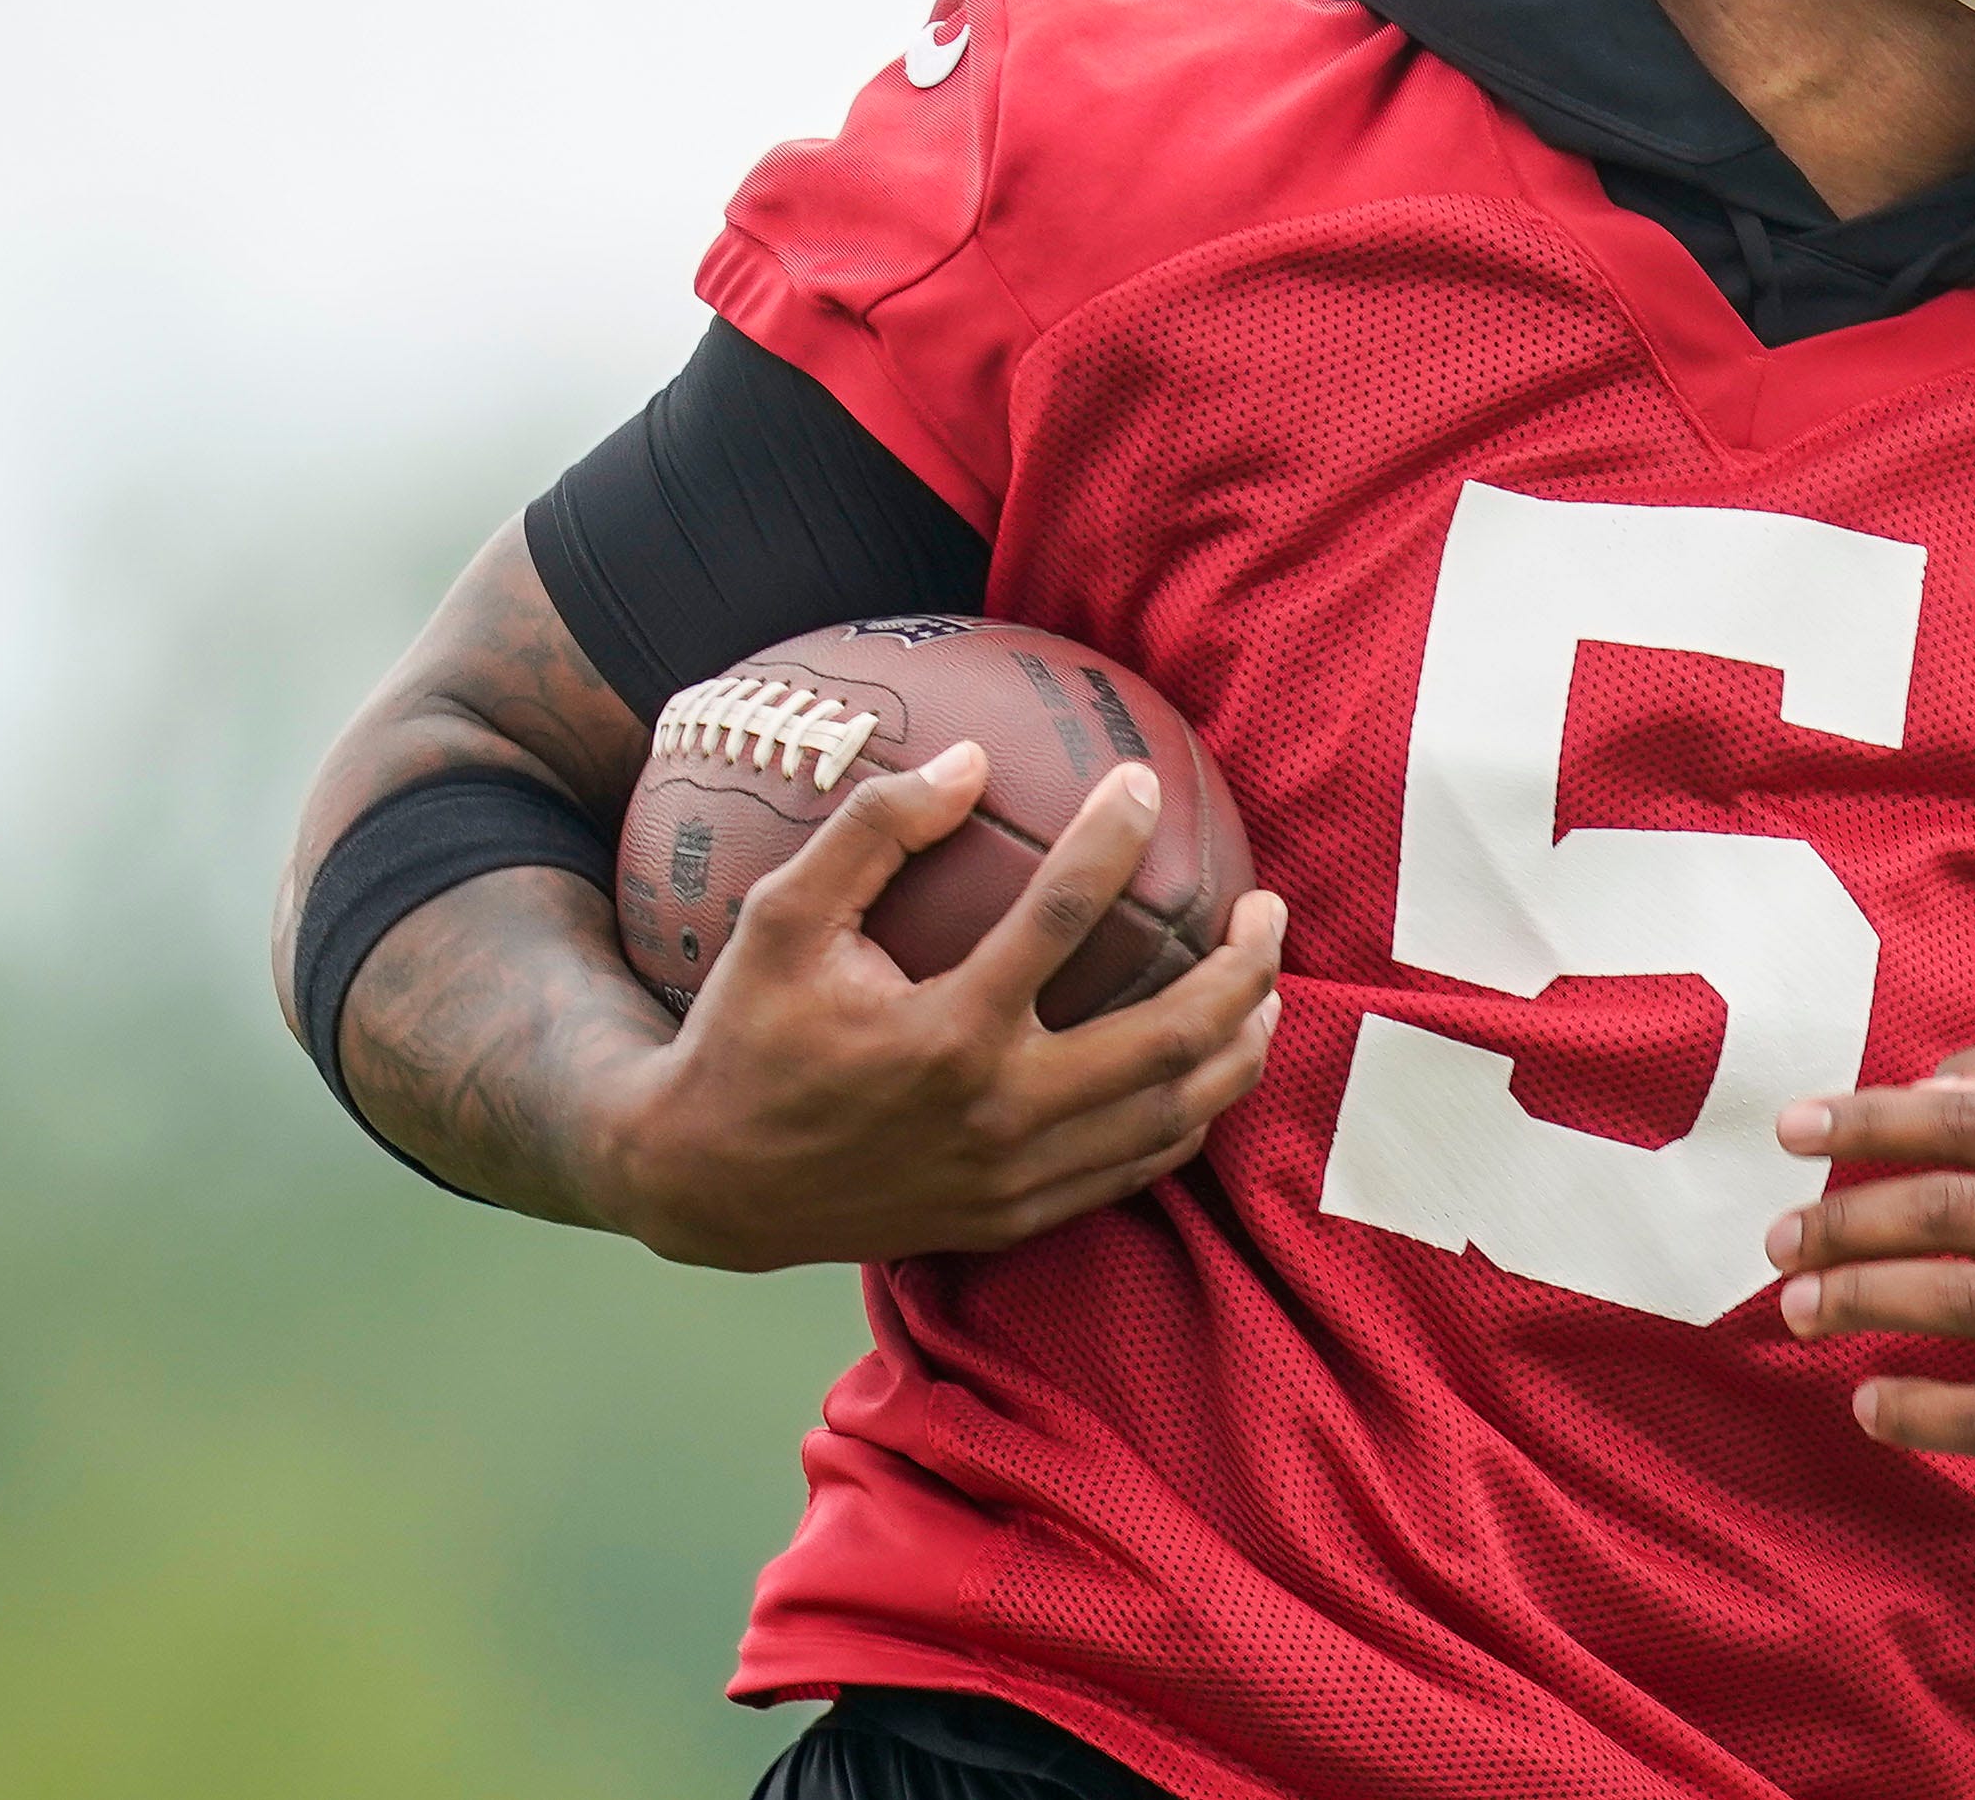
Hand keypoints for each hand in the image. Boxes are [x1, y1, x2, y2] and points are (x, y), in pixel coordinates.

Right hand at [596, 741, 1286, 1270]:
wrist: (706, 1183)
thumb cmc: (745, 1033)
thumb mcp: (782, 919)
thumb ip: (872, 832)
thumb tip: (972, 759)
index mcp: (946, 1030)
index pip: (1066, 916)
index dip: (1114, 837)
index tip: (1142, 782)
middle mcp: (997, 1110)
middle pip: (1171, 1036)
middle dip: (1244, 966)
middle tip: (1268, 906)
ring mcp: (1015, 1174)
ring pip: (1176, 1112)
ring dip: (1240, 1044)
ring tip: (1266, 984)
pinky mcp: (1016, 1214)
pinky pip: (1136, 1167)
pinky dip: (1189, 1113)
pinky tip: (1208, 1066)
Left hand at [1766, 1049, 1974, 1516]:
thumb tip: (1928, 1082)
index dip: (1876, 1119)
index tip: (1791, 1129)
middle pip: (1959, 1211)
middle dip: (1850, 1220)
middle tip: (1781, 1240)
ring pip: (1968, 1302)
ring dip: (1862, 1299)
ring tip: (1797, 1308)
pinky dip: (1916, 1409)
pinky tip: (1865, 1403)